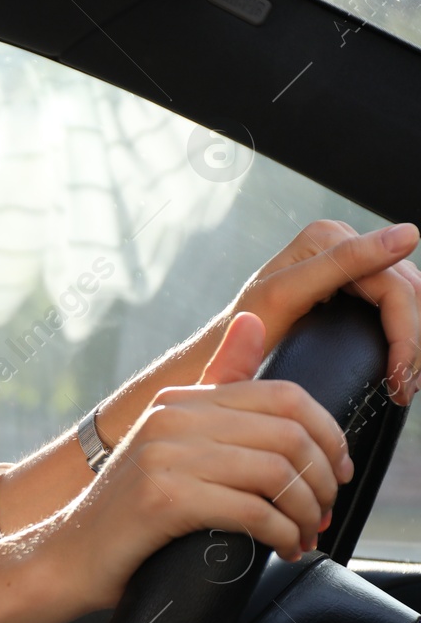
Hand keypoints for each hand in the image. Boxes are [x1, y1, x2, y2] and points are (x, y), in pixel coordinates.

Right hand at [48, 312, 353, 611]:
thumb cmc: (130, 510)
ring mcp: (164, 456)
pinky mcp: (164, 498)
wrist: (69, 555)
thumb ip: (217, 387)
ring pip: (276, 473)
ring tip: (306, 534)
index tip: (335, 472)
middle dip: (322, 480)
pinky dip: (281, 534)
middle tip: (324, 513)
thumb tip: (254, 321)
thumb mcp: (172, 441)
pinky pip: (252, 510)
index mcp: (179, 400)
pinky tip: (283, 547)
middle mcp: (171, 418)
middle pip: (288, 435)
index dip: (328, 435)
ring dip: (306, 511)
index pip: (283, 396)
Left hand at [221, 219, 420, 404]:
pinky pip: (394, 308)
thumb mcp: (288, 294)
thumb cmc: (243, 328)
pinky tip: (396, 368)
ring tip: (401, 384)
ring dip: (411, 345)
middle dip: (411, 344)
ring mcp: (347, 264)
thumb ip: (343, 261)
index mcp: (326, 236)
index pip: (395, 283)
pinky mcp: (350, 286)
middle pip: (408, 292)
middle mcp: (340, 242)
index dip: (406, 332)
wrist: (221, 353)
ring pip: (409, 302)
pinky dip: (401, 340)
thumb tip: (409, 234)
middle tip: (404, 388)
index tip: (400, 375)